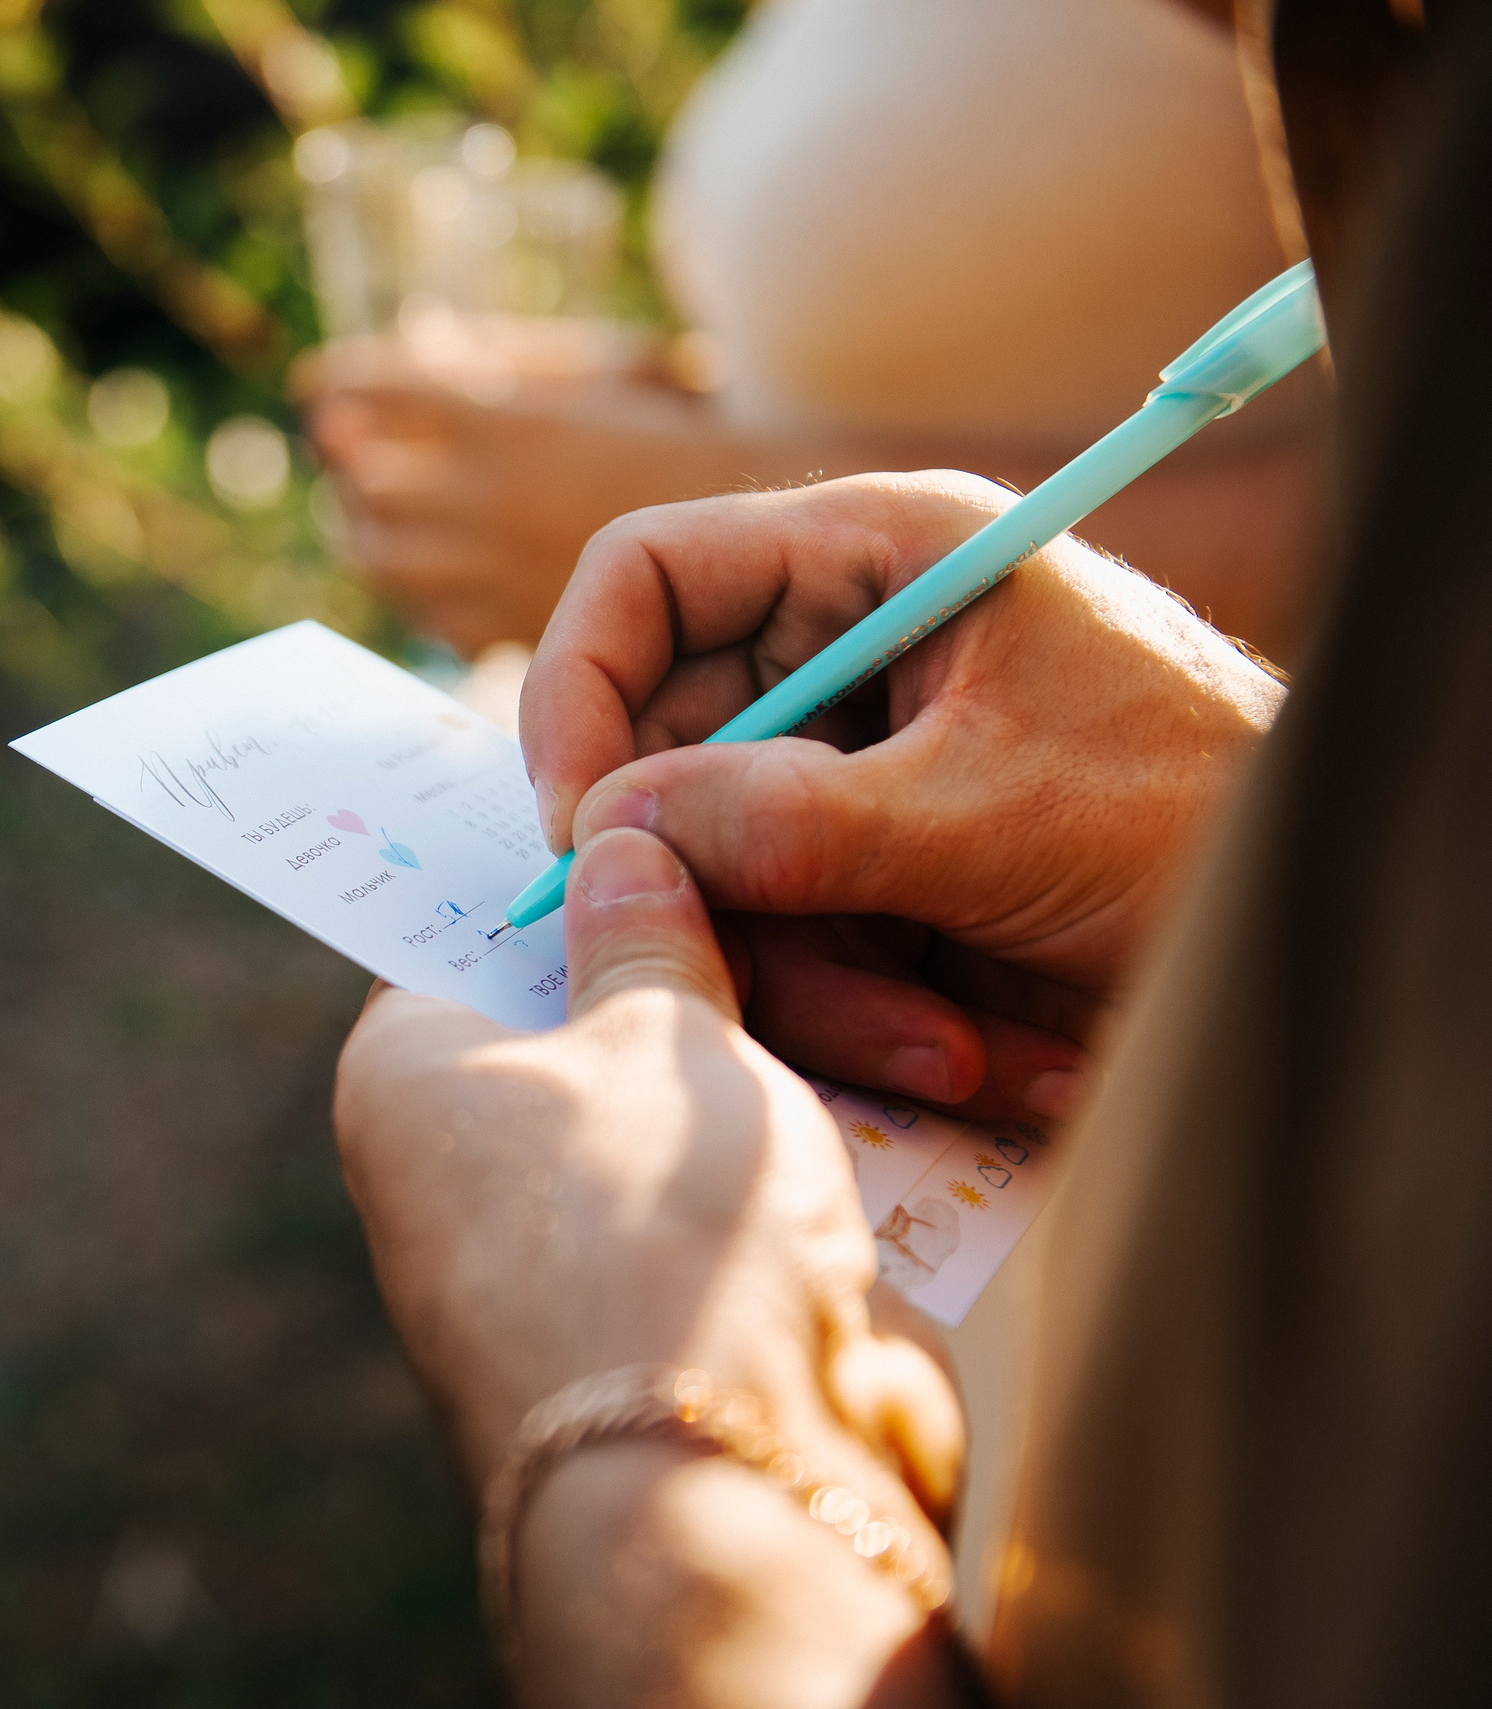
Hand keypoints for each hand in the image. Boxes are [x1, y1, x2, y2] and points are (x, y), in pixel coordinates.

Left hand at [298, 330, 724, 654]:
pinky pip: (427, 615)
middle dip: (350, 464)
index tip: (320, 384)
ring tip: (377, 509)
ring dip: (367, 527)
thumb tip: (422, 336)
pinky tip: (430, 565)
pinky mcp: (508, 632)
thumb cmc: (678, 426)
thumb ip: (511, 355)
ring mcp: (496, 574)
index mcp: (512, 424)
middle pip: (365, 484)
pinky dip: (415, 588)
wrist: (751, 524)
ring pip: (380, 558)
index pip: (381, 393)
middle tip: (348, 450)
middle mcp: (493, 503)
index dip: (339, 385)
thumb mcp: (603, 362)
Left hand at [334, 828, 962, 1701]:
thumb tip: (614, 849)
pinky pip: (734, 1199)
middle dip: (690, 959)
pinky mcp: (673, 1316)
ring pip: (679, 1107)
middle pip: (577, 1014)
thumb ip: (642, 936)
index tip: (641, 799)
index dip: (555, 868)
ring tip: (874, 980)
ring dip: (773, 1059)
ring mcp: (569, 1252)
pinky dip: (803, 1154)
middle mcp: (461, 1170)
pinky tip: (892, 1088)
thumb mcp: (660, 1034)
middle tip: (778, 866)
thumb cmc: (658, 1226)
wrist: (736, 1481)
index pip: (459, 933)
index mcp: (410, 1077)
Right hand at [520, 471, 1283, 1118]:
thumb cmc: (1196, 819)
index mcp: (877, 558)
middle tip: (729, 974)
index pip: (649, 574)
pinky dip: (854, 1013)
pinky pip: (784, 938)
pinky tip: (969, 1051)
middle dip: (713, 881)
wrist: (1313, 942)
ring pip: (715, 866)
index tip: (574, 824)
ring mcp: (854, 769)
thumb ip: (787, 822)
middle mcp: (846, 652)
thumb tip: (604, 835)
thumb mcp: (987, 816)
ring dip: (807, 979)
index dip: (581, 686)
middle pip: (666, 747)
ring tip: (940, 1042)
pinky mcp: (871, 872)